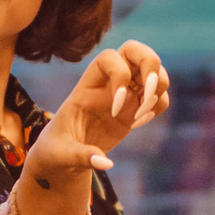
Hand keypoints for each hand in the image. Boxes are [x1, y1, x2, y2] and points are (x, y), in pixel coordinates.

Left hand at [29, 40, 170, 184]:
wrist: (64, 156)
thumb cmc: (56, 151)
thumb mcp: (61, 155)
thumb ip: (81, 157)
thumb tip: (105, 164)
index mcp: (86, 86)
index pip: (108, 58)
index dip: (119, 76)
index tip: (115, 109)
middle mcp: (107, 83)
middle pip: (136, 50)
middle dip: (150, 65)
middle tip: (148, 94)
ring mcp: (124, 92)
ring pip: (153, 69)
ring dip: (158, 88)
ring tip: (141, 115)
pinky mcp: (135, 107)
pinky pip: (158, 94)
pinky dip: (159, 105)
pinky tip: (139, 123)